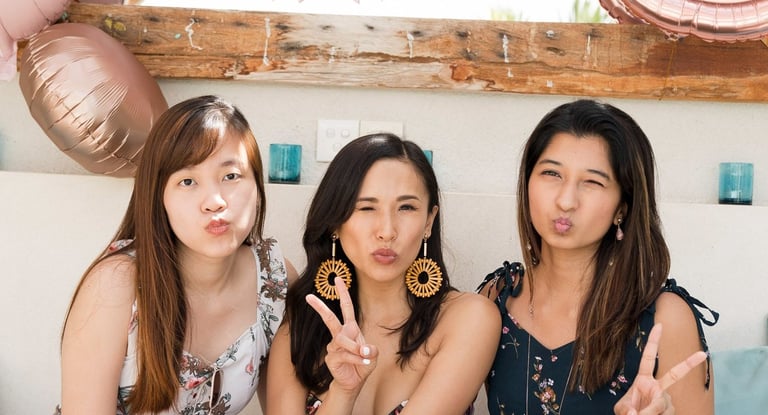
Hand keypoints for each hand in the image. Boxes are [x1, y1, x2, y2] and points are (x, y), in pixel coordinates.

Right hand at [305, 277, 377, 392]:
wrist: (353, 382)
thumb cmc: (362, 364)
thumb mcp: (372, 355)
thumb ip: (370, 349)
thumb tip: (362, 348)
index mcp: (350, 328)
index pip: (346, 307)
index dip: (343, 293)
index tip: (337, 279)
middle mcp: (340, 335)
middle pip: (329, 319)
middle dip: (319, 307)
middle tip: (308, 297)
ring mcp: (333, 347)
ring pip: (343, 341)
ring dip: (356, 348)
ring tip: (366, 356)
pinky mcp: (331, 358)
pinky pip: (345, 355)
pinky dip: (357, 359)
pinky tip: (363, 364)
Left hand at [614, 324, 706, 414]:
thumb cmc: (628, 413)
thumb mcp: (622, 409)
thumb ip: (627, 409)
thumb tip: (636, 414)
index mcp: (643, 380)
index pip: (648, 358)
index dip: (653, 342)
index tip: (660, 325)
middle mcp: (657, 387)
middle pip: (675, 374)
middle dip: (689, 363)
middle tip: (703, 353)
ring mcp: (666, 399)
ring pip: (663, 403)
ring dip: (651, 411)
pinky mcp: (671, 410)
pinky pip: (665, 413)